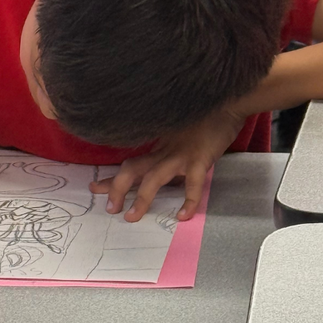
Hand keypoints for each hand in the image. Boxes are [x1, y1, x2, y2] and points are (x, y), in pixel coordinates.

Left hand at [90, 108, 245, 221]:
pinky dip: (188, 201)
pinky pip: (192, 184)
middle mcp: (164, 152)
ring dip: (141, 199)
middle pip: (132, 169)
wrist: (227, 105)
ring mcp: (181, 156)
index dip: (111, 178)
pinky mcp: (199, 160)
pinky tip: (183, 216)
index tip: (95, 188)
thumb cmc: (205, 119)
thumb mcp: (178, 134)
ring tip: (132, 217)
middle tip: (109, 208)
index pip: (129, 164)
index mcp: (159, 147)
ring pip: (154, 178)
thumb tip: (157, 172)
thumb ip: (167, 152)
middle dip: (116, 188)